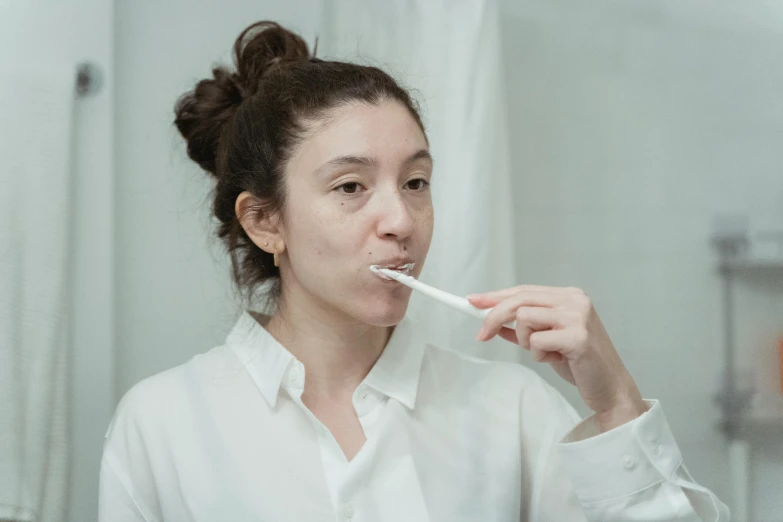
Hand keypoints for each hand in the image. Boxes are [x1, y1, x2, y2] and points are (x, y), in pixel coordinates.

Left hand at [468, 285, 646, 431]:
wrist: (609, 389)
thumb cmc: (578, 363)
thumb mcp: (547, 340)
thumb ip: (524, 327)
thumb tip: (490, 319)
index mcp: (569, 296)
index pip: (524, 290)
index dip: (496, 296)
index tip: (472, 301)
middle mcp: (575, 300)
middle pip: (520, 300)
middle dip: (494, 317)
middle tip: (481, 335)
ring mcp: (578, 316)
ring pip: (525, 319)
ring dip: (525, 342)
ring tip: (545, 353)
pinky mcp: (578, 336)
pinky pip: (536, 342)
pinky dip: (538, 355)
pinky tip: (557, 361)